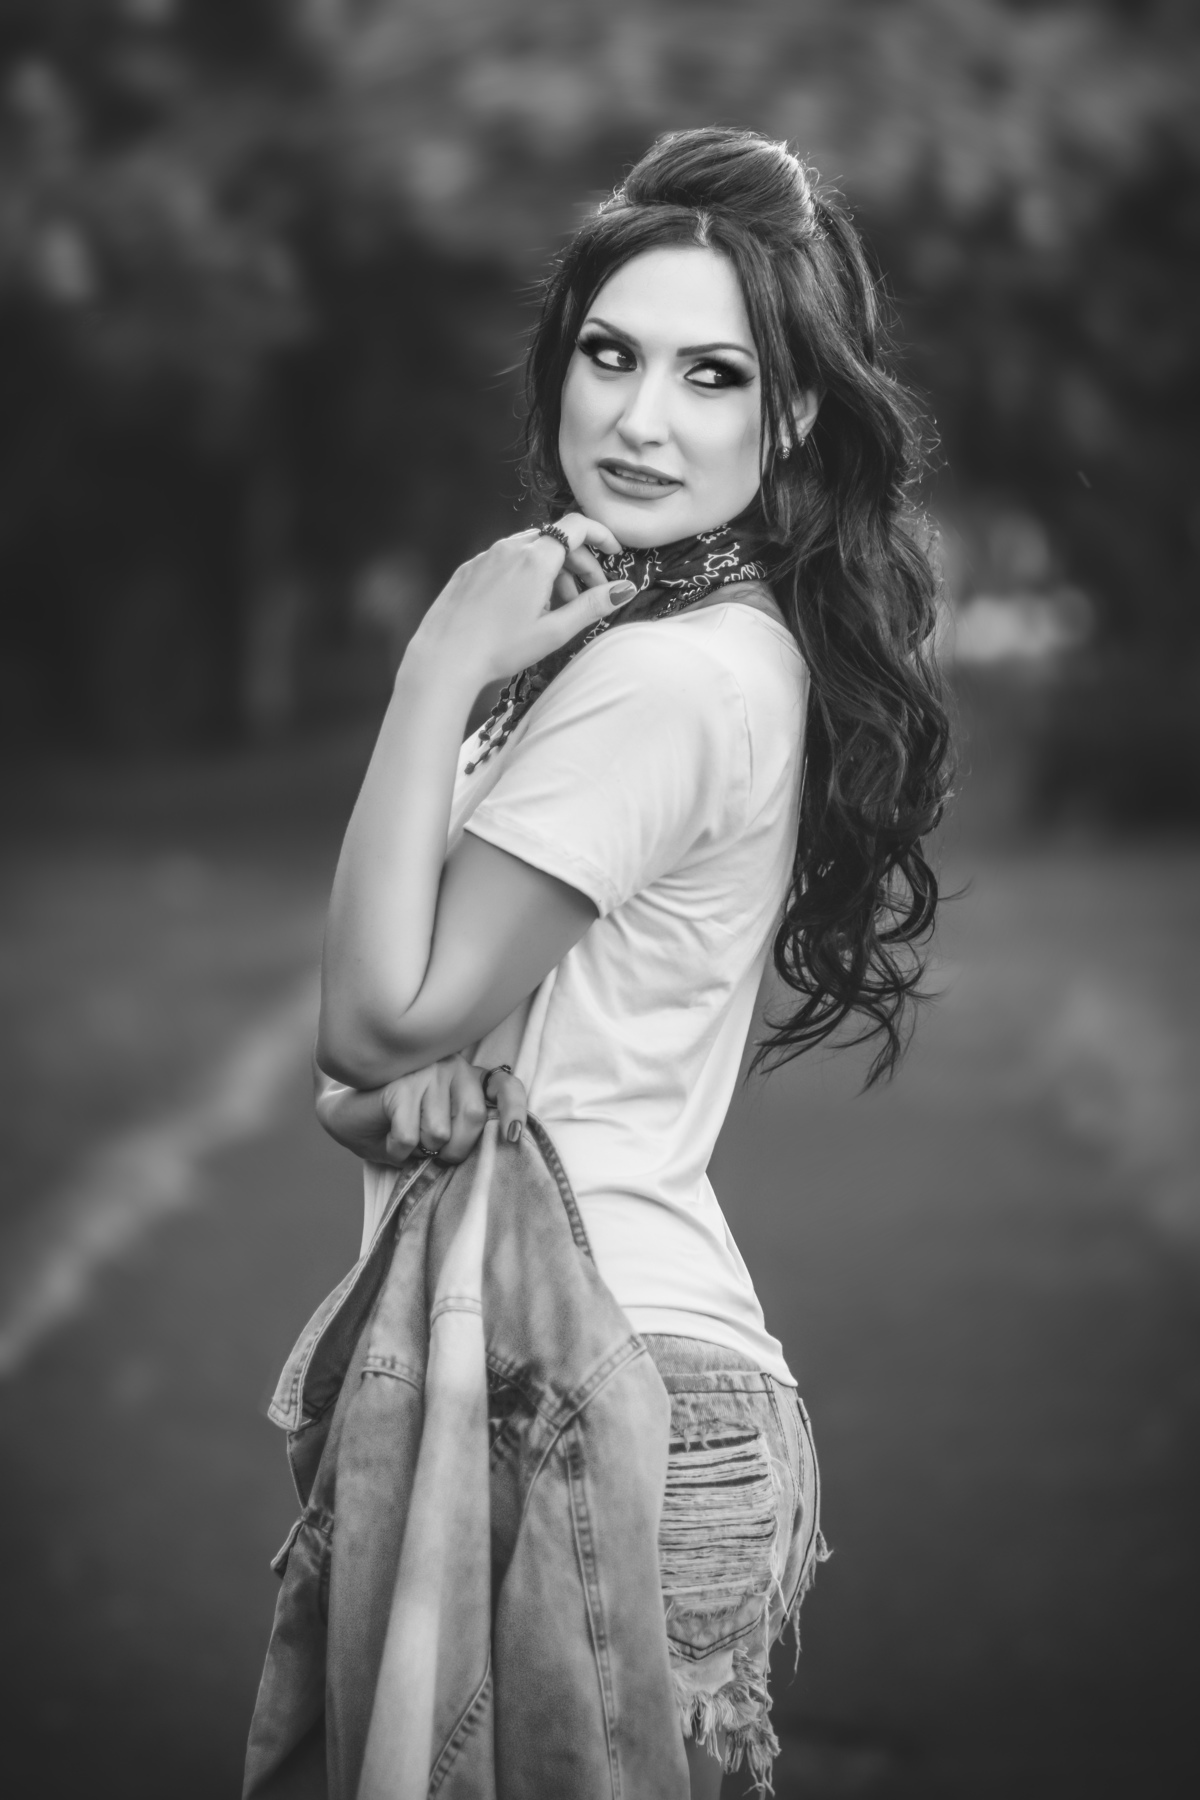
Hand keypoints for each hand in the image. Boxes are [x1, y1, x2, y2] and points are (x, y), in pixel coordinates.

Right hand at [315, 1054, 528, 1165]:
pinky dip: (397, 1150)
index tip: (513, 1136)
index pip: (505, 1087)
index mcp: (467, 1078)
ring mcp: (425, 1073)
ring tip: (404, 1134)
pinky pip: (410, 1138)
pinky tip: (388, 1133)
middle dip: (455, 1151)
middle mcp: (451, 1068)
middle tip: (434, 1153)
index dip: (514, 1110)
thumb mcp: (436, 1130)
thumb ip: (462, 1132)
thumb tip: (488, 1148)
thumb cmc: (396, 1124)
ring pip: (439, 1133)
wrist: (346, 1113)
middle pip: (473, 1119)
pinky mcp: (400, 1086)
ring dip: (420, 1150)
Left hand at [406, 513, 632, 689]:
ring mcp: (486, 557)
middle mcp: (509, 548)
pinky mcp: (469, 569)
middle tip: (588, 596)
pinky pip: (505, 560)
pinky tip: (522, 607)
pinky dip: (524, 574)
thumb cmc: (500, 649)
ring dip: (551, 571)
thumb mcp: (554, 631)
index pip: (577, 527)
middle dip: (579, 563)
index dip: (601, 535)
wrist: (444, 657)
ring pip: (530, 550)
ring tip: (555, 607)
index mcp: (535, 559)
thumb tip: (624, 589)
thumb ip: (591, 606)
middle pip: (555, 541)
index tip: (614, 552)